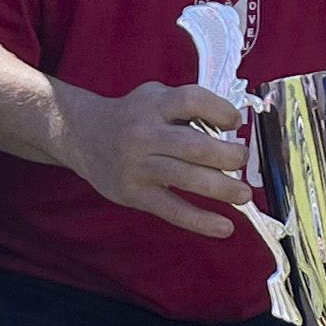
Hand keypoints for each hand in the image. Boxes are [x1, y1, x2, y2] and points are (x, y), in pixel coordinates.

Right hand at [53, 81, 253, 233]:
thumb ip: (188, 107)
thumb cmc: (132, 116)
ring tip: (243, 194)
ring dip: (221, 188)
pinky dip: (200, 221)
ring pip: (185, 178)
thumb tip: (232, 133)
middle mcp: (144, 133)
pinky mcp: (134, 194)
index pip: (190, 100)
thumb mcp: (155, 97)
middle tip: (242, 160)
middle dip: (226, 156)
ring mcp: (138, 166)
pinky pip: (172, 209)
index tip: (234, 122)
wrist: (82, 136)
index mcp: (154, 104)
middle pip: (193, 145)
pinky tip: (225, 228)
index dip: (219, 110)